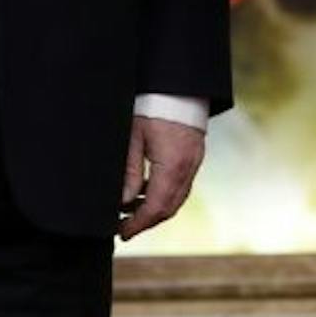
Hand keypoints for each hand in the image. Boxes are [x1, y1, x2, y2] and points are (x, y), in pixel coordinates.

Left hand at [118, 115, 203, 240]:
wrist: (179, 83)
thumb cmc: (152, 105)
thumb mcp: (133, 137)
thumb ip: (129, 171)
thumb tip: (122, 202)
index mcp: (172, 165)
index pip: (155, 207)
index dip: (137, 224)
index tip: (121, 233)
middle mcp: (187, 168)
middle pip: (168, 208)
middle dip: (145, 222)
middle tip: (123, 228)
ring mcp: (194, 162)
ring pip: (176, 199)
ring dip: (155, 210)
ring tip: (129, 211)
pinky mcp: (194, 156)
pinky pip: (181, 186)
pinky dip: (164, 195)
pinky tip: (145, 192)